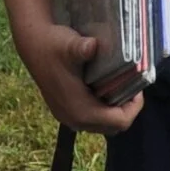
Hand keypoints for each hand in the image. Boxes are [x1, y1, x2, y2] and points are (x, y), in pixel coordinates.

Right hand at [13, 16, 144, 134]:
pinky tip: (103, 88)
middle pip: (113, 127)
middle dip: (126, 110)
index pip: (120, 121)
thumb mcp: (70, 44)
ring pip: (102, 125)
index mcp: (80, 110)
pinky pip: (91, 119)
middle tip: (130, 87)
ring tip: (118, 87)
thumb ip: (82, 48)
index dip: (134, 106)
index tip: (137, 87)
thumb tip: (92, 46)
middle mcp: (74, 119)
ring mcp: (67, 117)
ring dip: (114, 110)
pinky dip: (102, 109)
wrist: (32, 43)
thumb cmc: (54, 44)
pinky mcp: (64, 111)